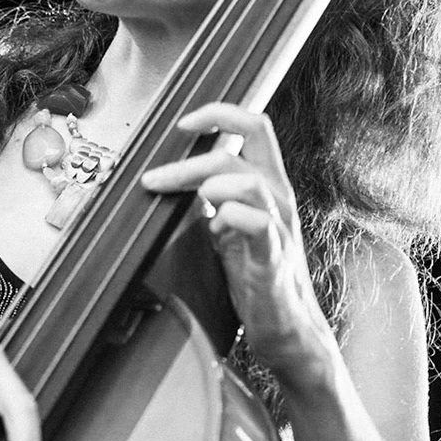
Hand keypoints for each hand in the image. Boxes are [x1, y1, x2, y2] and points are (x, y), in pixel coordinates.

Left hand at [139, 102, 336, 379]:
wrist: (286, 325)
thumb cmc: (256, 274)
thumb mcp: (228, 225)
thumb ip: (211, 199)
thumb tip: (171, 177)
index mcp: (269, 184)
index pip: (255, 126)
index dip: (220, 114)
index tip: (184, 124)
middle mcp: (279, 196)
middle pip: (249, 144)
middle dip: (194, 155)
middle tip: (154, 178)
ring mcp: (279, 225)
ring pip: (250, 181)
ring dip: (210, 183)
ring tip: (190, 200)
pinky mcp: (272, 257)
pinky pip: (259, 225)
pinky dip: (231, 218)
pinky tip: (214, 229)